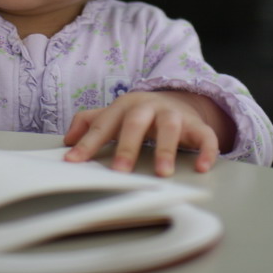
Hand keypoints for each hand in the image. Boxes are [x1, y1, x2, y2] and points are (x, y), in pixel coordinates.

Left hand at [62, 91, 234, 176]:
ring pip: (170, 127)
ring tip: (162, 172)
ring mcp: (173, 114)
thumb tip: (67, 139)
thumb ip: (90, 123)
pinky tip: (201, 167)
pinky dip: (206, 150)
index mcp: (124, 106)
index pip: (103, 125)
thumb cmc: (141, 113)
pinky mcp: (197, 125)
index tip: (75, 161)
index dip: (88, 144)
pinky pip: (204, 136)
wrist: (178, 100)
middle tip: (119, 171)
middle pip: (136, 122)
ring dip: (165, 149)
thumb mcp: (114, 114)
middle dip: (127, 146)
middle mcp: (148, 108)